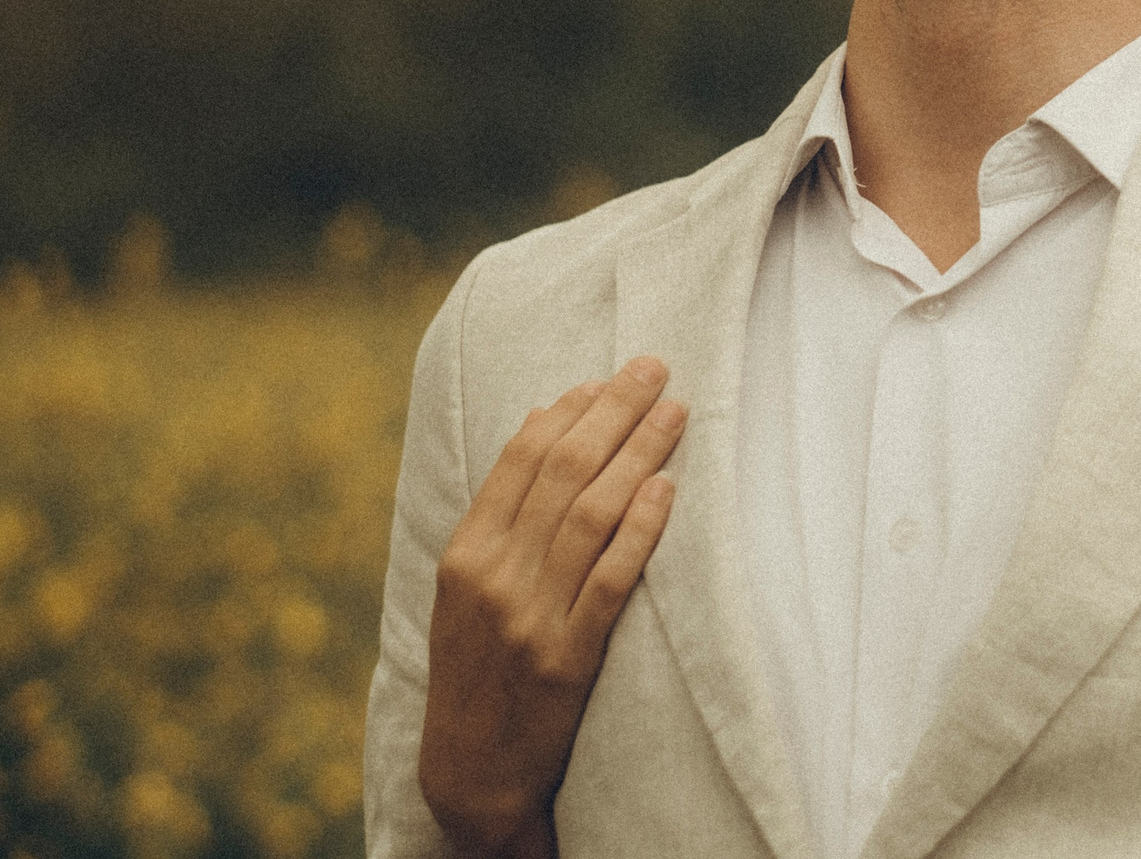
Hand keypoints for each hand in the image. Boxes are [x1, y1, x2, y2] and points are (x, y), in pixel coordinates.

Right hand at [418, 357, 685, 858]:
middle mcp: (494, 577)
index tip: (606, 377)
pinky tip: (666, 490)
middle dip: (613, 412)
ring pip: (590, 515)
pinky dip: (639, 530)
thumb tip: (541, 422)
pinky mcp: (567, 659)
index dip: (569, 411)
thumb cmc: (476, 665)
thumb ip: (500, 514)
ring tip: (676, 413)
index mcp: (466, 553)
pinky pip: (610, 582)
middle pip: (562, 473)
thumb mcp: (464, 589)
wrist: (469, 771)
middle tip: (656, 368)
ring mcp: (531, 618)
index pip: (521, 460)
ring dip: (639, 454)